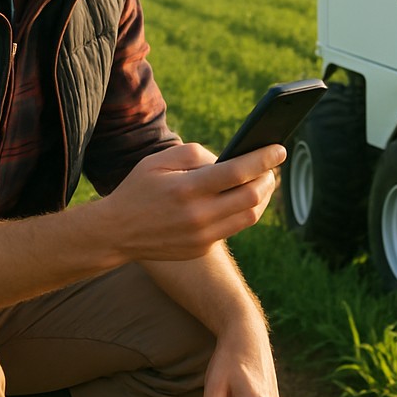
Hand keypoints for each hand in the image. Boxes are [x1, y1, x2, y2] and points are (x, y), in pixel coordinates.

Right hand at [100, 143, 283, 262]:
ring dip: (262, 198)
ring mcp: (202, 237)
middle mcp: (198, 216)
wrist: (117, 232)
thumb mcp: (159, 160)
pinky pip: (233, 229)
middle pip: (252, 197)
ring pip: (249, 217)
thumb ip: (196, 154)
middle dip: (268, 179)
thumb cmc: (139, 188)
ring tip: (263, 182)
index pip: (238, 172)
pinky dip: (243, 211)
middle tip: (272, 167)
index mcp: (187, 189)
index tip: (279, 148)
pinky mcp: (202, 248)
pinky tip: (241, 199)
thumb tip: (229, 159)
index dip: (264, 159)